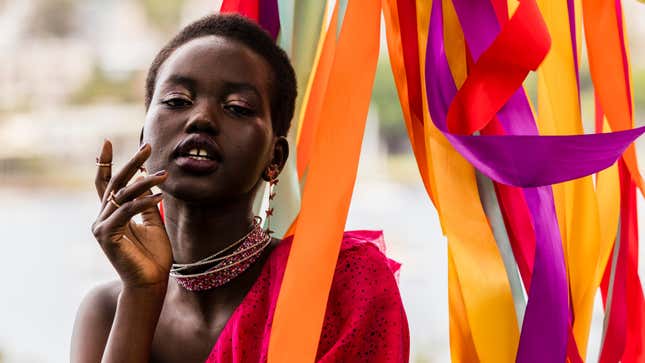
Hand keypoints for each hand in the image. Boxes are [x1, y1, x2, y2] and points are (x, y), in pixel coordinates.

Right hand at [92, 140, 172, 288]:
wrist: (151, 281)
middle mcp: (103, 217)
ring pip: (122, 195)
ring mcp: (102, 226)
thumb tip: (148, 180)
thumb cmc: (153, 255)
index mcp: (112, 213)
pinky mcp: (106, 236)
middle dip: (131, 163)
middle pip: (114, 183)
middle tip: (148, 147)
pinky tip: (159, 196)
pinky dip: (143, 202)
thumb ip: (147, 203)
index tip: (106, 141)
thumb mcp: (153, 223)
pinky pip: (126, 212)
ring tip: (165, 174)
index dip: (107, 162)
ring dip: (146, 182)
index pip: (106, 183)